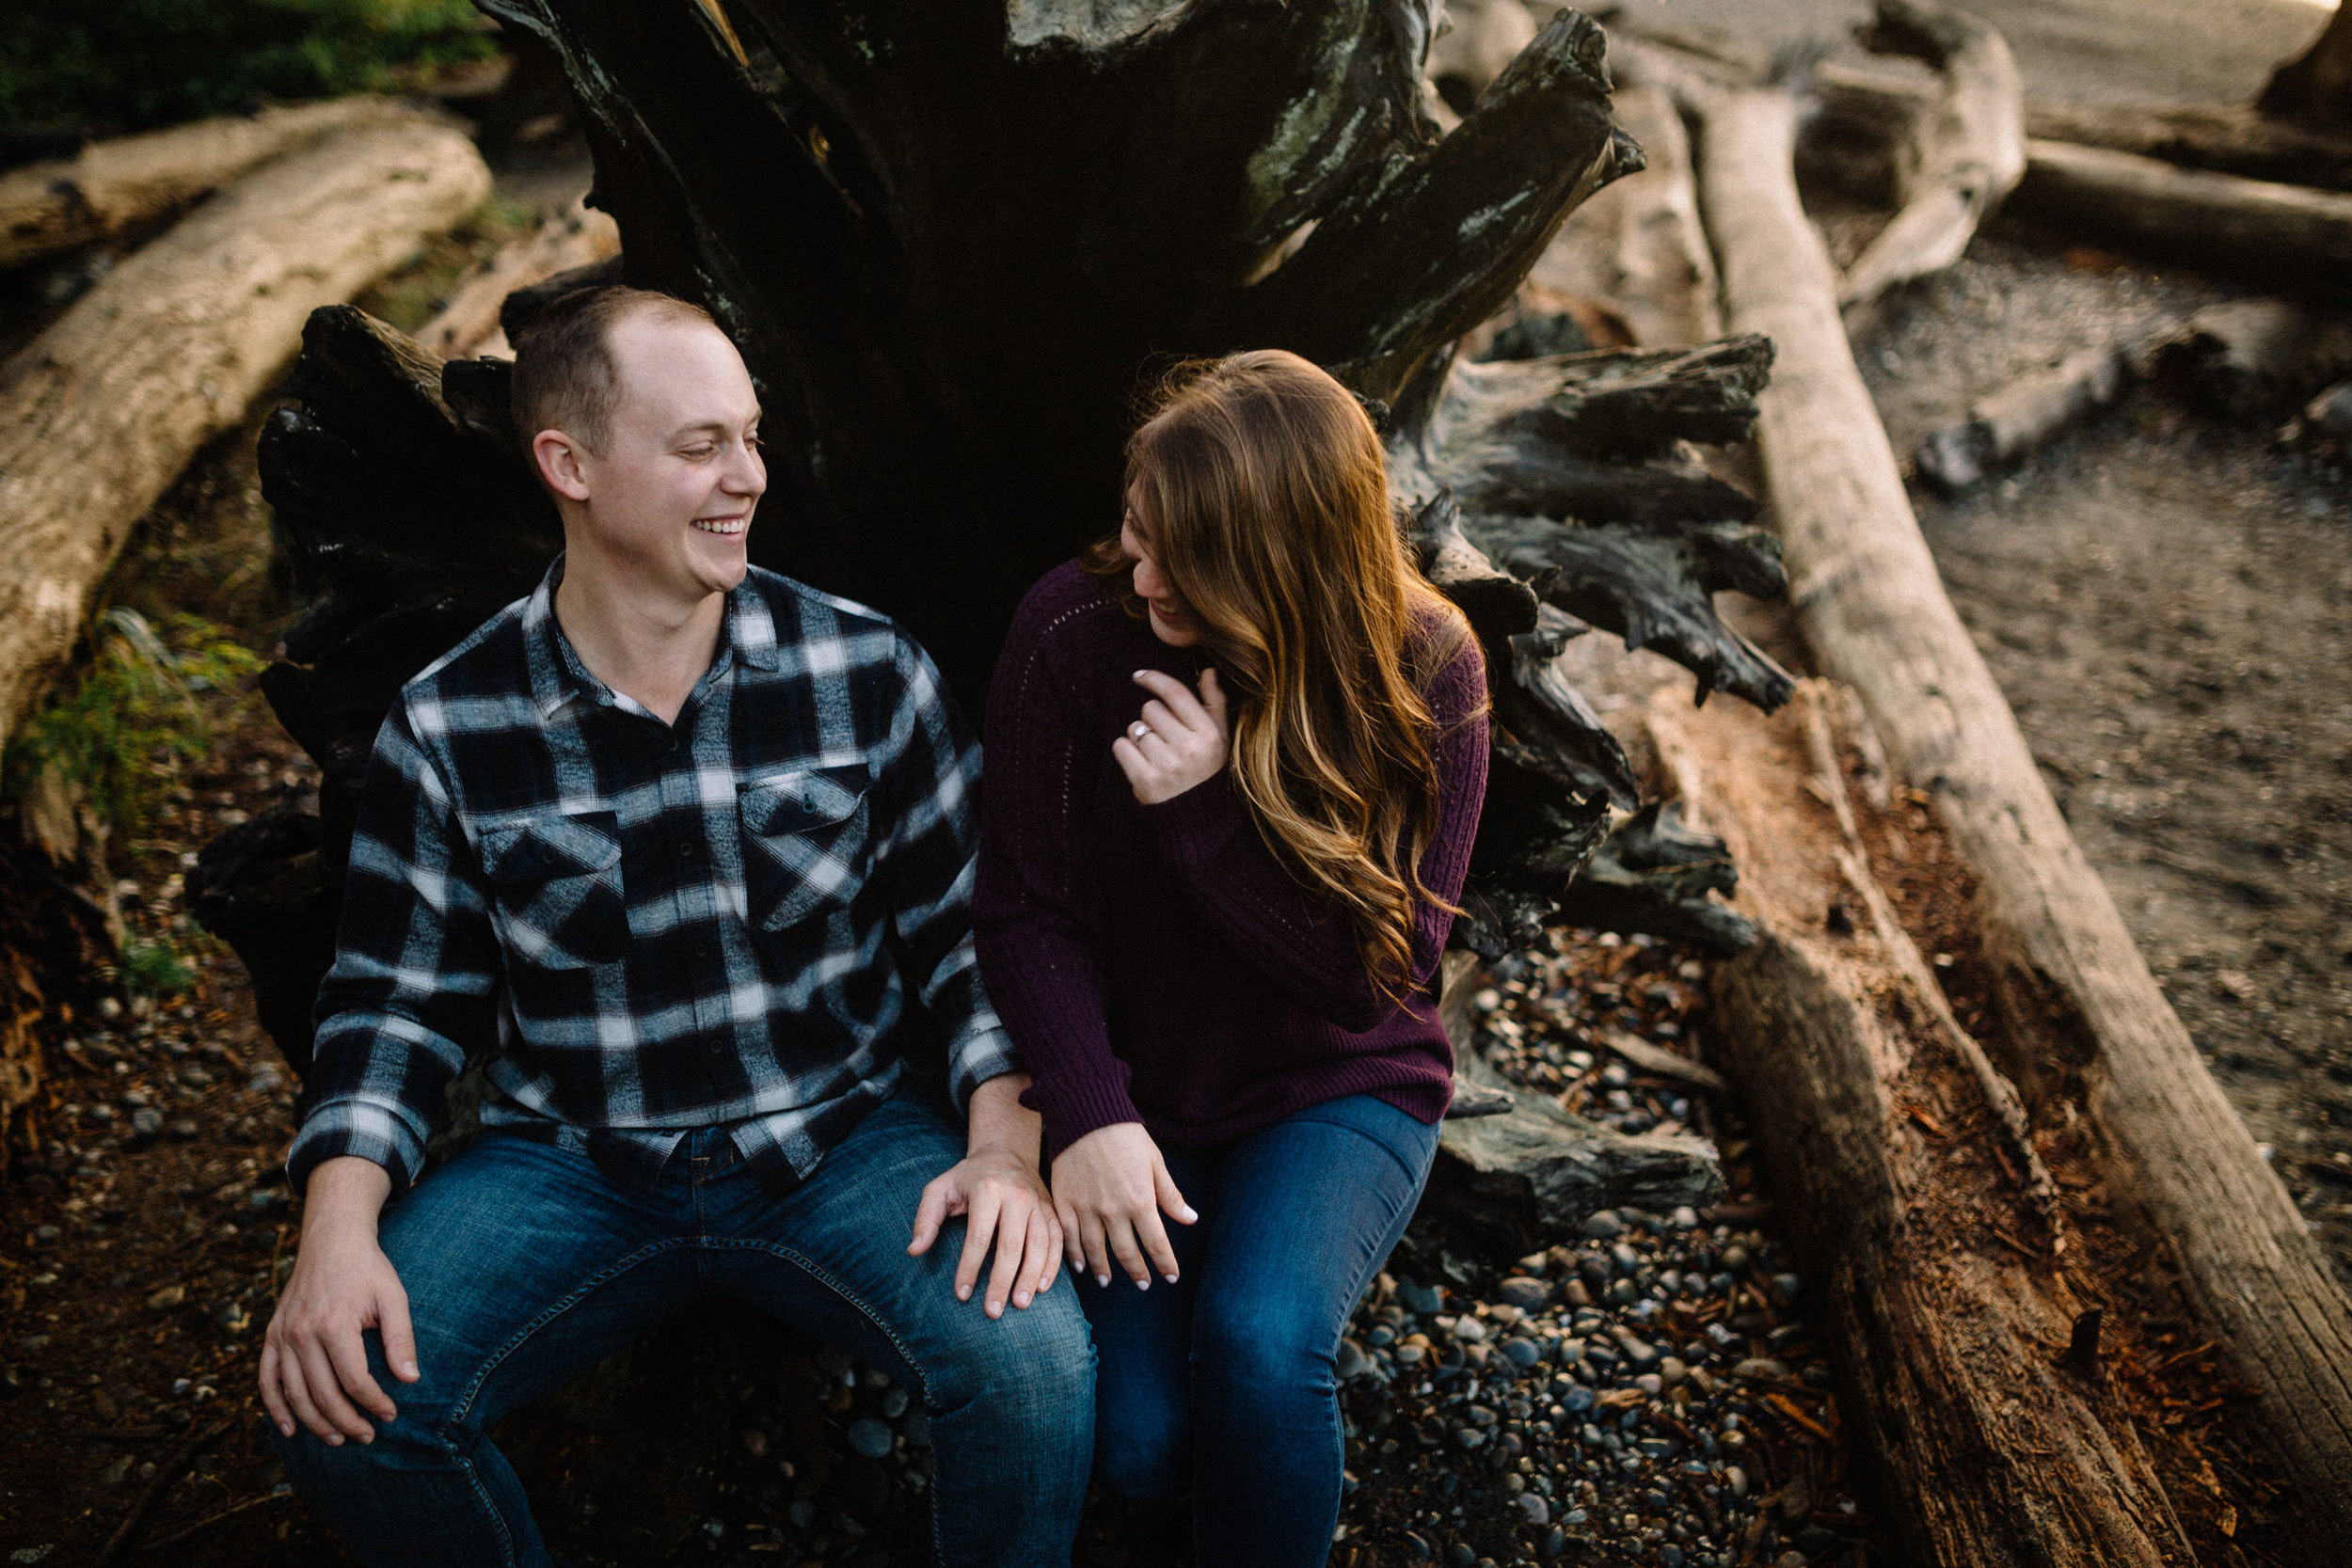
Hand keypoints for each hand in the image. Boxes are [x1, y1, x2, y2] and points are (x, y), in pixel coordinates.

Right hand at [259, 1157, 415, 1444]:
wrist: (331, 1240)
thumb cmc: (368, 1269)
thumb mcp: (394, 1297)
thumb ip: (401, 1339)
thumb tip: (410, 1379)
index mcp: (334, 1324)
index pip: (354, 1381)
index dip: (373, 1403)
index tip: (390, 1414)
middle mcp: (302, 1333)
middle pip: (322, 1394)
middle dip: (346, 1422)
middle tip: (367, 1436)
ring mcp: (282, 1335)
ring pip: (294, 1394)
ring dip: (314, 1423)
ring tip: (337, 1440)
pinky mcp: (271, 1335)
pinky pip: (266, 1379)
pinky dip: (275, 1407)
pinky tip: (290, 1428)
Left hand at [909, 1145, 1063, 1317]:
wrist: (1005, 1152)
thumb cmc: (967, 1178)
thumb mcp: (940, 1189)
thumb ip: (925, 1219)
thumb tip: (914, 1251)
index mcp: (988, 1190)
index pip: (979, 1236)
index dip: (969, 1268)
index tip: (961, 1295)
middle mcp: (1017, 1196)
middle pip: (1012, 1246)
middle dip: (1001, 1281)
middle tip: (993, 1311)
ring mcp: (1038, 1203)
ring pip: (1039, 1245)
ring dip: (1030, 1277)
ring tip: (1019, 1304)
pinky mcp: (1051, 1210)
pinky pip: (1056, 1240)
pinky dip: (1052, 1265)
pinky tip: (1042, 1287)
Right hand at [1050, 1122, 1196, 1288]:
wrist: (1087, 1114)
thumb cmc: (1125, 1136)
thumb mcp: (1156, 1162)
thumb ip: (1170, 1195)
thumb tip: (1190, 1219)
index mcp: (1140, 1201)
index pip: (1156, 1243)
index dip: (1165, 1263)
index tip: (1171, 1278)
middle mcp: (1114, 1211)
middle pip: (1126, 1252)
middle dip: (1137, 1272)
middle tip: (1143, 1285)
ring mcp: (1086, 1208)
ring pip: (1096, 1250)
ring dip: (1104, 1269)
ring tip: (1108, 1282)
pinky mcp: (1065, 1202)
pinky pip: (1070, 1237)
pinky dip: (1075, 1255)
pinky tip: (1080, 1266)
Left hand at [1111, 667, 1227, 804]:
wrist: (1197, 816)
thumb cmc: (1206, 769)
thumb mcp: (1219, 736)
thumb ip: (1214, 702)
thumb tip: (1208, 672)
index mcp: (1209, 734)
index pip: (1176, 694)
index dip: (1154, 679)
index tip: (1139, 676)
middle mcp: (1188, 748)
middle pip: (1150, 709)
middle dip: (1152, 719)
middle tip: (1164, 739)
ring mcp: (1166, 765)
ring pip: (1134, 728)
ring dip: (1139, 737)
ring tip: (1156, 754)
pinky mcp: (1145, 780)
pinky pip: (1121, 746)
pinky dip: (1126, 752)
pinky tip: (1141, 762)